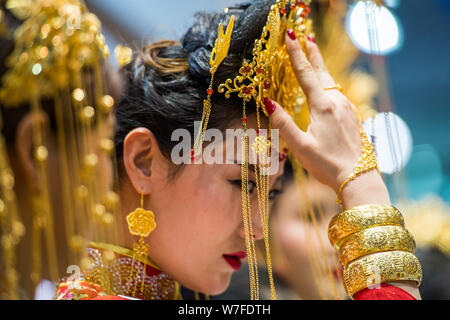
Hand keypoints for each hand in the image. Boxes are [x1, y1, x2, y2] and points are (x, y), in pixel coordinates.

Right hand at [264, 30, 390, 208]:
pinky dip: (329, 84)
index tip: (290, 36)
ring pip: (331, 83)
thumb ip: (283, 123)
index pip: (306, 74)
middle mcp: (337, 102)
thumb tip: (268, 102)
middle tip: (306, 36)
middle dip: (312, 54)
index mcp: (323, 107)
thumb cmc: (327, 164)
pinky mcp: (353, 117)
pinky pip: (338, 94)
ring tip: (313, 59)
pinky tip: (327, 90)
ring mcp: (348, 109)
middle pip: (322, 72)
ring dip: (321, 69)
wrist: (359, 177)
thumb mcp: (299, 146)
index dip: (296, 54)